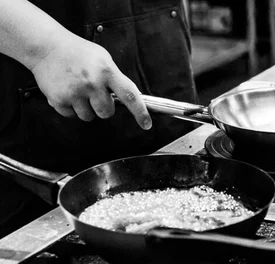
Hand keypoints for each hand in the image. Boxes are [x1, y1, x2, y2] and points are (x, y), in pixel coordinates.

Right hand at [30, 35, 151, 129]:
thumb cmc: (79, 53)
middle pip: (107, 113)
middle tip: (95, 93)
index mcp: (107, 71)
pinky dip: (71, 108)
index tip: (146, 124)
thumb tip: (130, 98)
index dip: (140, 112)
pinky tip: (68, 92)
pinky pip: (72, 116)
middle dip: (104, 107)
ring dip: (87, 108)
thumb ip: (116, 78)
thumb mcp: (104, 59)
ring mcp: (74, 92)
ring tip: (79, 91)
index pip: (130, 96)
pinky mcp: (59, 99)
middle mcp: (92, 83)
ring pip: (89, 117)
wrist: (47, 47)